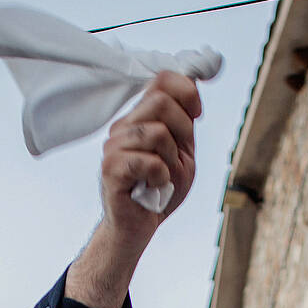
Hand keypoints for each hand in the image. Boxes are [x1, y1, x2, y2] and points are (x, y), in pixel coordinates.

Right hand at [67, 70, 203, 307]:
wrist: (139, 227)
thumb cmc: (160, 191)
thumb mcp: (183, 152)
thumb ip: (186, 121)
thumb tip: (193, 84)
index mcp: (140, 118)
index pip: (162, 80)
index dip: (187, 91)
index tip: (197, 114)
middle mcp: (123, 128)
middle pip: (161, 101)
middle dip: (183, 130)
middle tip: (178, 156)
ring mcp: (114, 147)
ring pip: (157, 132)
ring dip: (171, 158)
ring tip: (164, 176)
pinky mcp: (111, 170)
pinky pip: (148, 161)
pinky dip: (161, 176)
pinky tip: (155, 186)